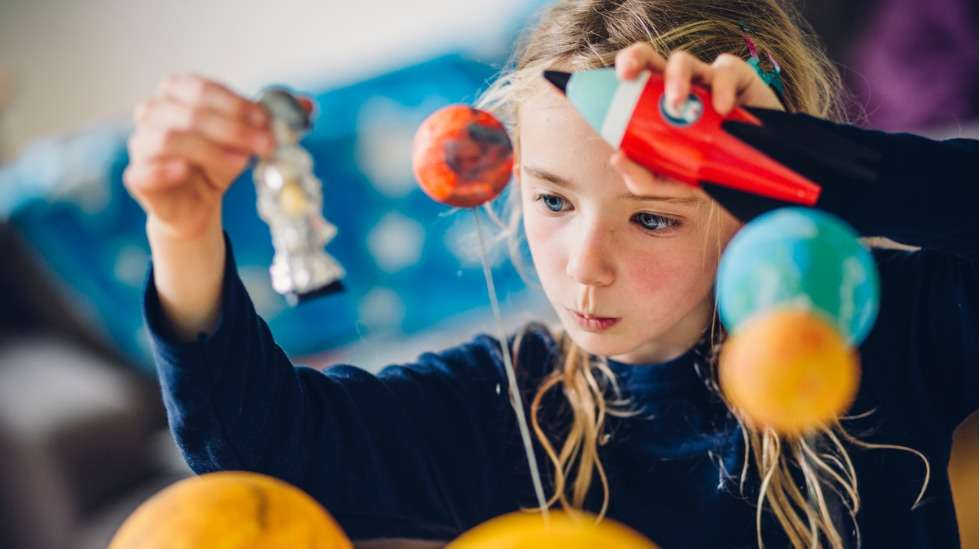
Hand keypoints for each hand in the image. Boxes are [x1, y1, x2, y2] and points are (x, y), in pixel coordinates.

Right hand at [124, 74, 273, 240]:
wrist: (196, 204)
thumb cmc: (217, 162)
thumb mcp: (246, 138)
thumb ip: (271, 120)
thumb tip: (308, 106)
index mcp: (177, 92)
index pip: (203, 89)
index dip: (236, 104)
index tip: (266, 121)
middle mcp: (153, 112)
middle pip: (191, 114)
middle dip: (233, 129)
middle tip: (266, 145)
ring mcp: (141, 144)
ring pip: (171, 139)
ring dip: (211, 150)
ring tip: (241, 164)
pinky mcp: (137, 177)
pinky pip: (145, 170)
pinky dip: (167, 170)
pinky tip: (188, 172)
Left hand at [608, 43, 783, 195]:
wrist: (755, 178)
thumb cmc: (707, 171)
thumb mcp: (670, 182)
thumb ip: (642, 178)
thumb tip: (617, 157)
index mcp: (655, 104)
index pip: (632, 79)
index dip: (621, 70)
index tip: (616, 80)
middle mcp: (676, 86)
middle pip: (649, 57)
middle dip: (636, 57)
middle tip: (629, 75)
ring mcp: (705, 79)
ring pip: (684, 60)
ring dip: (675, 78)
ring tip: (677, 104)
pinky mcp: (738, 77)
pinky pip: (725, 71)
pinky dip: (721, 87)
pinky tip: (721, 109)